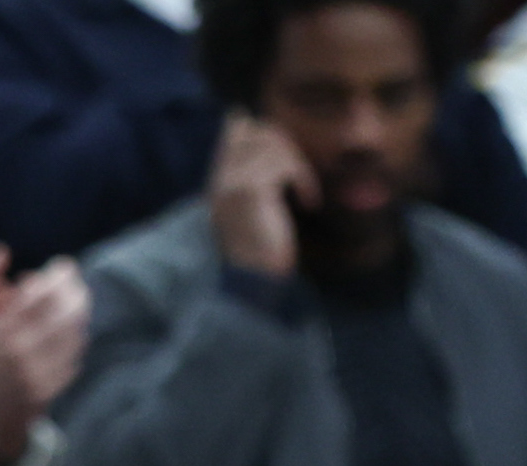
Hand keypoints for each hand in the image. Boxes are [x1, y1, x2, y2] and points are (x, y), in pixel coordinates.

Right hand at [0, 249, 88, 461]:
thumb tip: (3, 253)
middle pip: (71, 314)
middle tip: (73, 284)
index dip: (60, 275)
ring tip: (68, 309)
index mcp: (2, 331)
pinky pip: (72, 364)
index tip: (61, 267)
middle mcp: (25, 354)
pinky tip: (62, 339)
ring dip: (76, 318)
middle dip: (76, 293)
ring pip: (75, 338)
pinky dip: (71, 346)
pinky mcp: (45, 395)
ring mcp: (38, 377)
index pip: (48, 293)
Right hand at [209, 112, 315, 278]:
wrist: (253, 279)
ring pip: (275, 145)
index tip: (284, 157)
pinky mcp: (251, 190)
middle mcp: (220, 177)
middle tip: (299, 175)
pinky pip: (285, 165)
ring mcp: (233, 182)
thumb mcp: (255, 204)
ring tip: (304, 191)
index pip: (235, 126)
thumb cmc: (260, 247)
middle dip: (287, 146)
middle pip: (260, 129)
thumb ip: (258, 173)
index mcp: (218, 179)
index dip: (265, 129)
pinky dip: (304, 181)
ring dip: (298, 165)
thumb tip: (269, 139)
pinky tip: (308, 202)